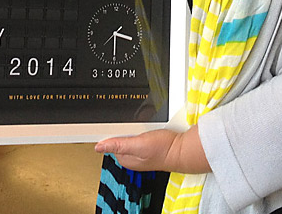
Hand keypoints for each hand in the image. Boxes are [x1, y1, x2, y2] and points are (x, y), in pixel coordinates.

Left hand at [94, 126, 209, 173]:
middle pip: (121, 135)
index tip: (116, 124)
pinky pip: (141, 131)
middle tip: (137, 127)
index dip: (113, 131)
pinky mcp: (149, 143)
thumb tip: (98, 147)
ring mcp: (141, 149)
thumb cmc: (164, 149)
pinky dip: (144, 127)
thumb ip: (118, 145)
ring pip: (131, 131)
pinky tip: (150, 128)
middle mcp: (132, 155)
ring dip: (136, 125)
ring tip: (145, 127)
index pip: (110, 140)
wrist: (184, 148)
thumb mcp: (139, 145)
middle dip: (126, 127)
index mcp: (125, 158)